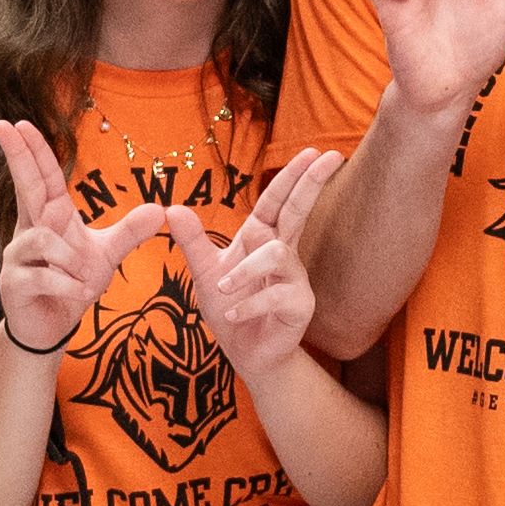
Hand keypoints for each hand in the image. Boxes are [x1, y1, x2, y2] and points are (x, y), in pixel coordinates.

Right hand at [0, 123, 177, 356]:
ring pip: (44, 240)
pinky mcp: (15, 283)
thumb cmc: (72, 283)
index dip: (32, 151)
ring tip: (84, 279)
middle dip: (17, 156)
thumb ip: (129, 232)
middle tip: (3, 124)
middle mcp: (28, 230)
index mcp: (48, 217)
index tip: (17, 123)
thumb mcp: (105, 255)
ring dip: (71, 259)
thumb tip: (160, 209)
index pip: (42, 178)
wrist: (52, 326)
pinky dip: (69, 285)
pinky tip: (76, 293)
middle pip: (24, 186)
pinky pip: (46, 275)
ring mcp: (17, 256)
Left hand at [167, 150, 338, 380]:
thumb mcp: (205, 272)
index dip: (293, 177)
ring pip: (276, 254)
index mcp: (264, 240)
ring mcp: (296, 279)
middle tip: (331, 155)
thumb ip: (192, 241)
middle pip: (299, 210)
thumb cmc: (231, 309)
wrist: (245, 354)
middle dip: (312, 182)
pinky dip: (248, 304)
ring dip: (245, 270)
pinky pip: (275, 294)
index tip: (316, 151)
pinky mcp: (300, 305)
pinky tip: (232, 315)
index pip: (278, 201)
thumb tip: (172, 208)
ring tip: (223, 289)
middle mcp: (285, 254)